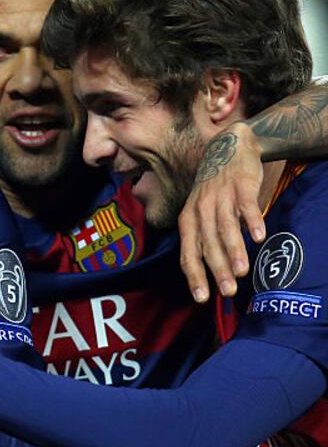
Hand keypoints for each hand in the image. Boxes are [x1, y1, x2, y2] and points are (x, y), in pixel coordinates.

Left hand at [179, 122, 266, 301]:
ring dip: (233, 250)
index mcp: (188, 219)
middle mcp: (200, 209)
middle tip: (228, 291)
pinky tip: (259, 238)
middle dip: (217, 269)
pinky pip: (246, 205)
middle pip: (208, 244)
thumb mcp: (200, 212)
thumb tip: (209, 275)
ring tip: (242, 271)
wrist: (228, 147)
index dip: (194, 275)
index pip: (188, 252)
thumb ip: (204, 239)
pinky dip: (252, 221)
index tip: (201, 298)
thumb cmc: (214, 191)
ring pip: (225, 227)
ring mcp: (220, 197)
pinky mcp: (240, 185)